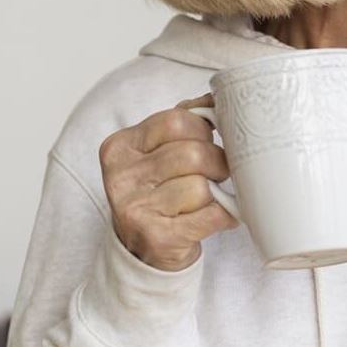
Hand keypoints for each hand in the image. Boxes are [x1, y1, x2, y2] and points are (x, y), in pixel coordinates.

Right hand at [98, 94, 237, 271]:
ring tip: (213, 196)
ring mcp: (135, 209)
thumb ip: (183, 121)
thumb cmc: (157, 191)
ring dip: (218, 191)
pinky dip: (226, 214)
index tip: (209, 140)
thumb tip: (220, 95)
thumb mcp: (157, 152)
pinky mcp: (157, 237)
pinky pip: (211, 215)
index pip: (176, 120)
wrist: (140, 250)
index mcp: (120, 147)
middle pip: (193, 154)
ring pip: (201, 186)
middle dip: (216, 161)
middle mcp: (121, 177)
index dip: (204, 129)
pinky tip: (221, 215)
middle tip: (217, 172)